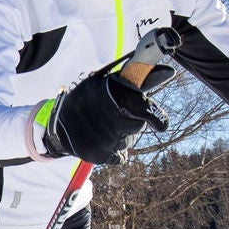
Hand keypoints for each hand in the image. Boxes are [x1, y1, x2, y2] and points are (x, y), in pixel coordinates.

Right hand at [40, 69, 166, 165]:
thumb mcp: (107, 81)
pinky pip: (120, 156)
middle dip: (132, 122)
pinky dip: (115, 150)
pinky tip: (103, 140)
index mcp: (109, 93)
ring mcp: (101, 138)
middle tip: (117, 115)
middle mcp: (105, 117)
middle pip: (137, 127)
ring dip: (121, 136)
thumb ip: (138, 78)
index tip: (161, 124)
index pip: (141, 108)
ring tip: (104, 127)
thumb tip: (169, 71)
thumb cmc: (90, 98)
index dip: (154, 116)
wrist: (58, 124)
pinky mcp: (97, 154)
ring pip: (127, 142)